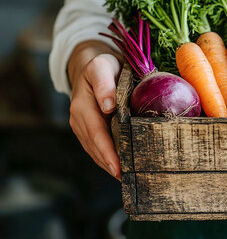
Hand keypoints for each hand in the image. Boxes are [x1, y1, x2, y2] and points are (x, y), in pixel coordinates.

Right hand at [68, 41, 121, 179]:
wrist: (92, 65)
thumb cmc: (102, 66)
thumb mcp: (102, 67)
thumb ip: (104, 85)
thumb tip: (108, 106)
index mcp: (82, 105)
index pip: (96, 133)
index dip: (107, 152)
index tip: (118, 168)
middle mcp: (79, 119)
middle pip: (95, 147)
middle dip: (110, 164)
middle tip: (129, 179)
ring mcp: (82, 126)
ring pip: (95, 150)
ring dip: (109, 164)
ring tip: (128, 177)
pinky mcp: (88, 129)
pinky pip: (97, 147)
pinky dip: (108, 158)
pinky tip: (122, 166)